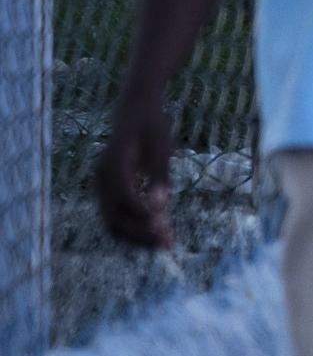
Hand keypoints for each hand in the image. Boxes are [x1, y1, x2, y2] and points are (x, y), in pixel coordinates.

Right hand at [96, 95, 175, 248]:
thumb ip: (159, 176)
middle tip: (168, 244)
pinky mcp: (107, 190)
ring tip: (164, 244)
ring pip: (112, 222)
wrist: (135, 110)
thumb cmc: (152, 126)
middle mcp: (101, 179)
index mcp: (113, 165)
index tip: (165, 228)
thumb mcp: (162, 146)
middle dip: (139, 234)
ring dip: (136, 236)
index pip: (124, 199)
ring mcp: (100, 186)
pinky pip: (115, 216)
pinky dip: (133, 227)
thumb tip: (161, 208)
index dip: (143, 216)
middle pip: (113, 218)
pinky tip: (157, 232)